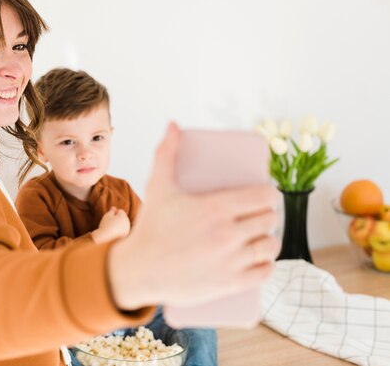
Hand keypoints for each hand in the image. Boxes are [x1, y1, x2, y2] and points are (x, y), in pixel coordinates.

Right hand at [92, 207, 130, 243]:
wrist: (105, 238)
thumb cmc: (105, 225)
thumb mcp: (107, 216)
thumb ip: (112, 211)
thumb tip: (114, 208)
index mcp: (123, 217)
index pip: (120, 211)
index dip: (114, 213)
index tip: (109, 218)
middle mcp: (127, 223)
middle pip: (123, 218)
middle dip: (118, 219)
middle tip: (110, 224)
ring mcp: (127, 230)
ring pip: (123, 224)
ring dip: (119, 225)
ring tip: (111, 229)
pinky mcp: (126, 236)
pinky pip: (123, 230)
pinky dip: (120, 231)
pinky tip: (114, 234)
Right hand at [108, 123, 279, 309]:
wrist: (138, 270)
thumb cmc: (150, 226)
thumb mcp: (158, 187)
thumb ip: (166, 153)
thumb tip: (173, 125)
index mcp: (215, 208)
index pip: (263, 196)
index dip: (269, 194)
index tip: (264, 195)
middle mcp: (226, 235)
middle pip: (269, 220)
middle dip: (268, 215)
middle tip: (258, 215)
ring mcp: (230, 261)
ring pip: (270, 246)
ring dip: (269, 240)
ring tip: (261, 236)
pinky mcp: (229, 283)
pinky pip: (264, 274)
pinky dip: (267, 266)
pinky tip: (263, 260)